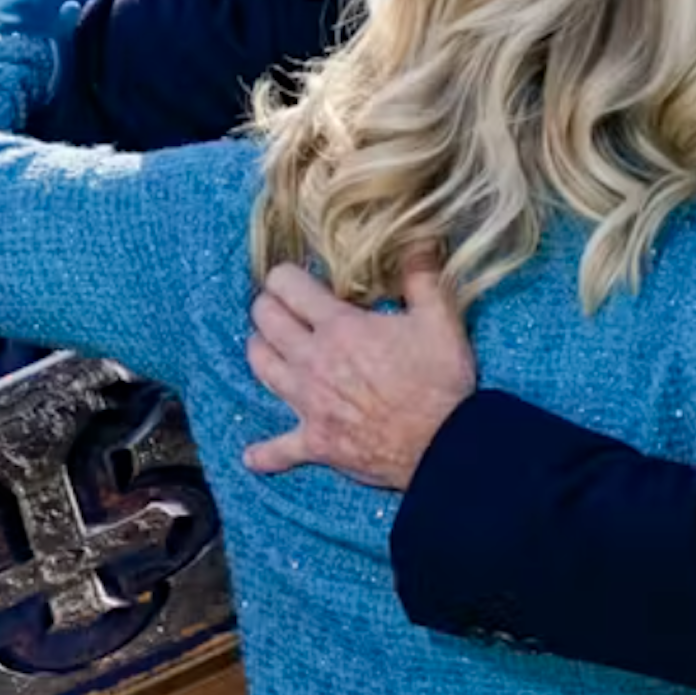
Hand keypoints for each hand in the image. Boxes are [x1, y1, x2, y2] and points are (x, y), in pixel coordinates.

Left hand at [243, 260, 475, 489]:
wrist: (443, 445)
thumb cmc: (440, 381)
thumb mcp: (441, 319)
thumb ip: (422, 275)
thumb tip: (417, 237)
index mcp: (339, 327)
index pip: (287, 285)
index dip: (285, 274)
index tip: (296, 275)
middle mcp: (312, 360)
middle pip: (264, 321)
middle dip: (268, 305)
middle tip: (282, 304)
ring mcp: (308, 403)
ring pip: (261, 367)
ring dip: (260, 351)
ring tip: (271, 346)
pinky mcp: (314, 442)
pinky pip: (276, 451)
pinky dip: (263, 454)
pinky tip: (252, 456)